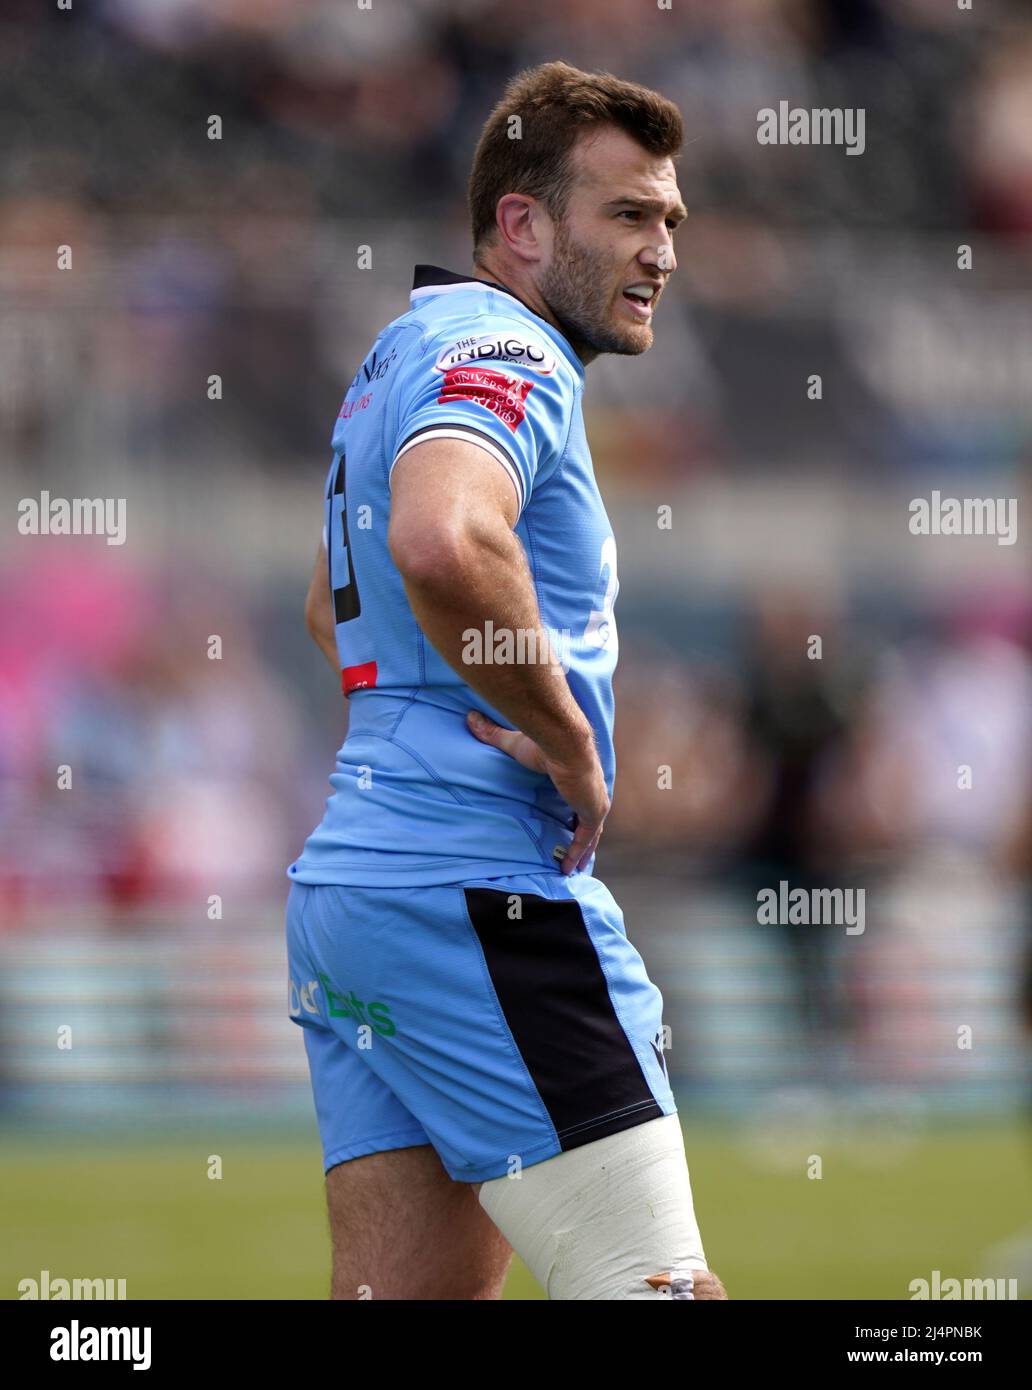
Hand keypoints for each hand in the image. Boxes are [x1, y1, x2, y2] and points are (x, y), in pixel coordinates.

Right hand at [467, 710, 608, 874]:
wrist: (564, 741)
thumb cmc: (544, 741)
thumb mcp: (515, 743)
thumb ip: (494, 734)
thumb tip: (470, 719)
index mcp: (579, 776)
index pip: (578, 797)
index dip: (574, 811)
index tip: (567, 823)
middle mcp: (592, 790)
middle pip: (589, 819)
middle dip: (583, 837)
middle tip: (576, 855)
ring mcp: (596, 802)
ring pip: (591, 833)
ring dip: (582, 850)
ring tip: (573, 868)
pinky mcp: (594, 813)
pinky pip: (585, 839)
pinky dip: (576, 853)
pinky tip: (568, 868)